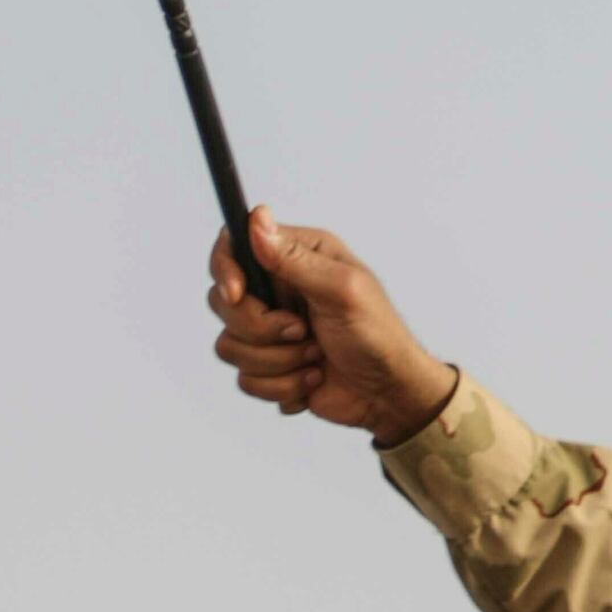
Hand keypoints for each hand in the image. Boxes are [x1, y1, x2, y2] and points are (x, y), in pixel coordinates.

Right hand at [206, 210, 456, 442]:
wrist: (389, 393)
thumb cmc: (378, 335)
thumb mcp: (343, 290)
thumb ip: (295, 259)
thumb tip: (257, 219)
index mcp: (297, 258)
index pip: (233, 247)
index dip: (226, 271)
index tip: (239, 295)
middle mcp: (278, 290)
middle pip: (223, 304)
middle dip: (263, 329)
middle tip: (304, 331)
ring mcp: (269, 330)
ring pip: (230, 346)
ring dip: (279, 361)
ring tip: (316, 357)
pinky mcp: (268, 365)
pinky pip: (246, 379)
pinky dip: (283, 386)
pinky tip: (313, 378)